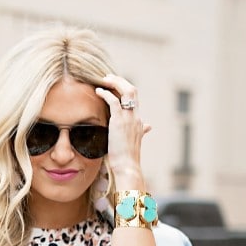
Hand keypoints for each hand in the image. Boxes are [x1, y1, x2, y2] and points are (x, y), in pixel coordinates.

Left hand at [95, 74, 151, 188]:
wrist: (127, 167)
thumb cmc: (127, 159)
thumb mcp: (134, 143)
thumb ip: (140, 132)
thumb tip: (148, 127)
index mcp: (138, 121)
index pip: (134, 98)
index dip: (125, 89)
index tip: (114, 86)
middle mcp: (136, 117)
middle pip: (133, 90)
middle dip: (120, 81)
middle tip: (108, 78)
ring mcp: (129, 118)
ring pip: (127, 91)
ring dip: (115, 82)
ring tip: (103, 80)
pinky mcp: (120, 121)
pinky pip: (114, 100)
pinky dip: (106, 93)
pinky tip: (98, 91)